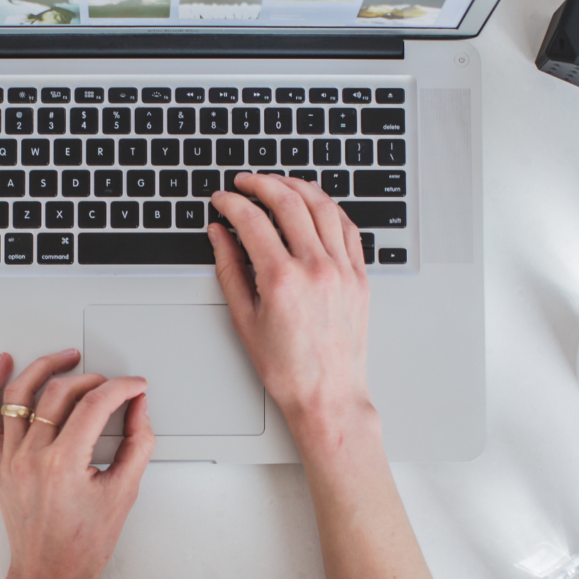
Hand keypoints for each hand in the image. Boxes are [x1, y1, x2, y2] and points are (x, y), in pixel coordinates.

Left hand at [0, 350, 154, 578]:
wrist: (50, 573)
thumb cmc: (83, 543)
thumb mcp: (124, 491)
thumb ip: (139, 443)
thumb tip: (139, 408)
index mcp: (64, 464)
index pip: (95, 404)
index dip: (121, 387)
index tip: (135, 386)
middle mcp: (31, 457)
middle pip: (60, 393)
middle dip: (92, 379)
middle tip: (112, 384)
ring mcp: (10, 458)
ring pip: (19, 394)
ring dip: (44, 367)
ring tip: (65, 357)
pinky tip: (3, 366)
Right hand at [208, 173, 371, 427]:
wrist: (327, 396)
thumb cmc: (286, 368)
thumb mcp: (244, 318)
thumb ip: (229, 268)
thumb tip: (219, 234)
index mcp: (282, 279)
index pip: (252, 221)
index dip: (231, 203)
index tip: (221, 199)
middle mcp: (316, 267)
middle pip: (288, 201)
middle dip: (261, 183)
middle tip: (244, 182)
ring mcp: (342, 269)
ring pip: (322, 206)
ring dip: (297, 186)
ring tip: (278, 184)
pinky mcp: (359, 276)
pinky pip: (347, 227)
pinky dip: (328, 208)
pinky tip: (314, 205)